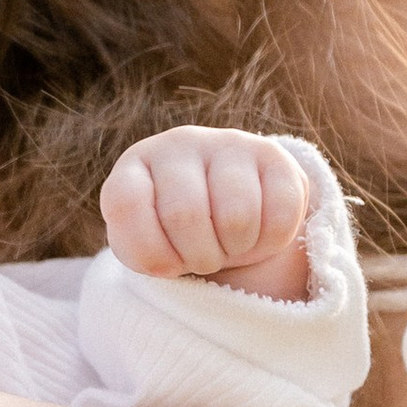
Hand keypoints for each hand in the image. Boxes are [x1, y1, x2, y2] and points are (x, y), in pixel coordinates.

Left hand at [102, 127, 313, 297]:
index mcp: (135, 166)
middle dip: (198, 257)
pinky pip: (280, 215)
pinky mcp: (273, 155)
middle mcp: (178, 144)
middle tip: (203, 259)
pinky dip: (270, 241)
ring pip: (237, 217)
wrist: (223, 211)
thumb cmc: (173, 233)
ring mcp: (227, 143)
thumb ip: (143, 253)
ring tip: (229, 243)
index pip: (126, 204)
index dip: (148, 250)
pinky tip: (258, 231)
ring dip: (235, 249)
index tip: (164, 263)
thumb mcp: (145, 245)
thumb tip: (166, 261)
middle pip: (185, 215)